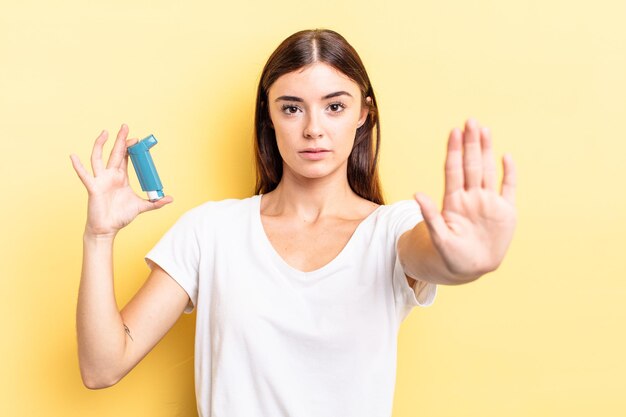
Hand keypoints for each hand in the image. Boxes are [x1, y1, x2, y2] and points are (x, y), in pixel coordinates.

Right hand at [70, 124, 172, 237]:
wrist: (107, 229)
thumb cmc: (121, 216)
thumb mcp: (141, 207)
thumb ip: (155, 203)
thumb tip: (170, 199)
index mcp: (121, 177)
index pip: (125, 158)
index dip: (130, 148)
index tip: (137, 140)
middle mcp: (110, 175)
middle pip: (115, 153)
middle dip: (120, 140)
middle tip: (125, 126)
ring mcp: (100, 180)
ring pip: (98, 158)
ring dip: (100, 145)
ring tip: (105, 132)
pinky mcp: (93, 187)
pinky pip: (84, 176)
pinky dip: (78, 166)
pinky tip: (73, 156)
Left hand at [414, 119, 515, 279]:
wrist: (472, 267)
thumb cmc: (451, 254)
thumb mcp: (439, 237)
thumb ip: (430, 216)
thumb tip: (416, 195)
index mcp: (454, 202)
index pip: (453, 170)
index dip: (454, 151)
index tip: (454, 132)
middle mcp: (471, 197)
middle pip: (470, 165)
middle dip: (471, 144)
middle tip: (470, 121)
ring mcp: (488, 202)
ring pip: (487, 171)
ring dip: (486, 151)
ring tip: (484, 130)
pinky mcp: (505, 211)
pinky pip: (508, 188)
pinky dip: (508, 173)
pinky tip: (506, 157)